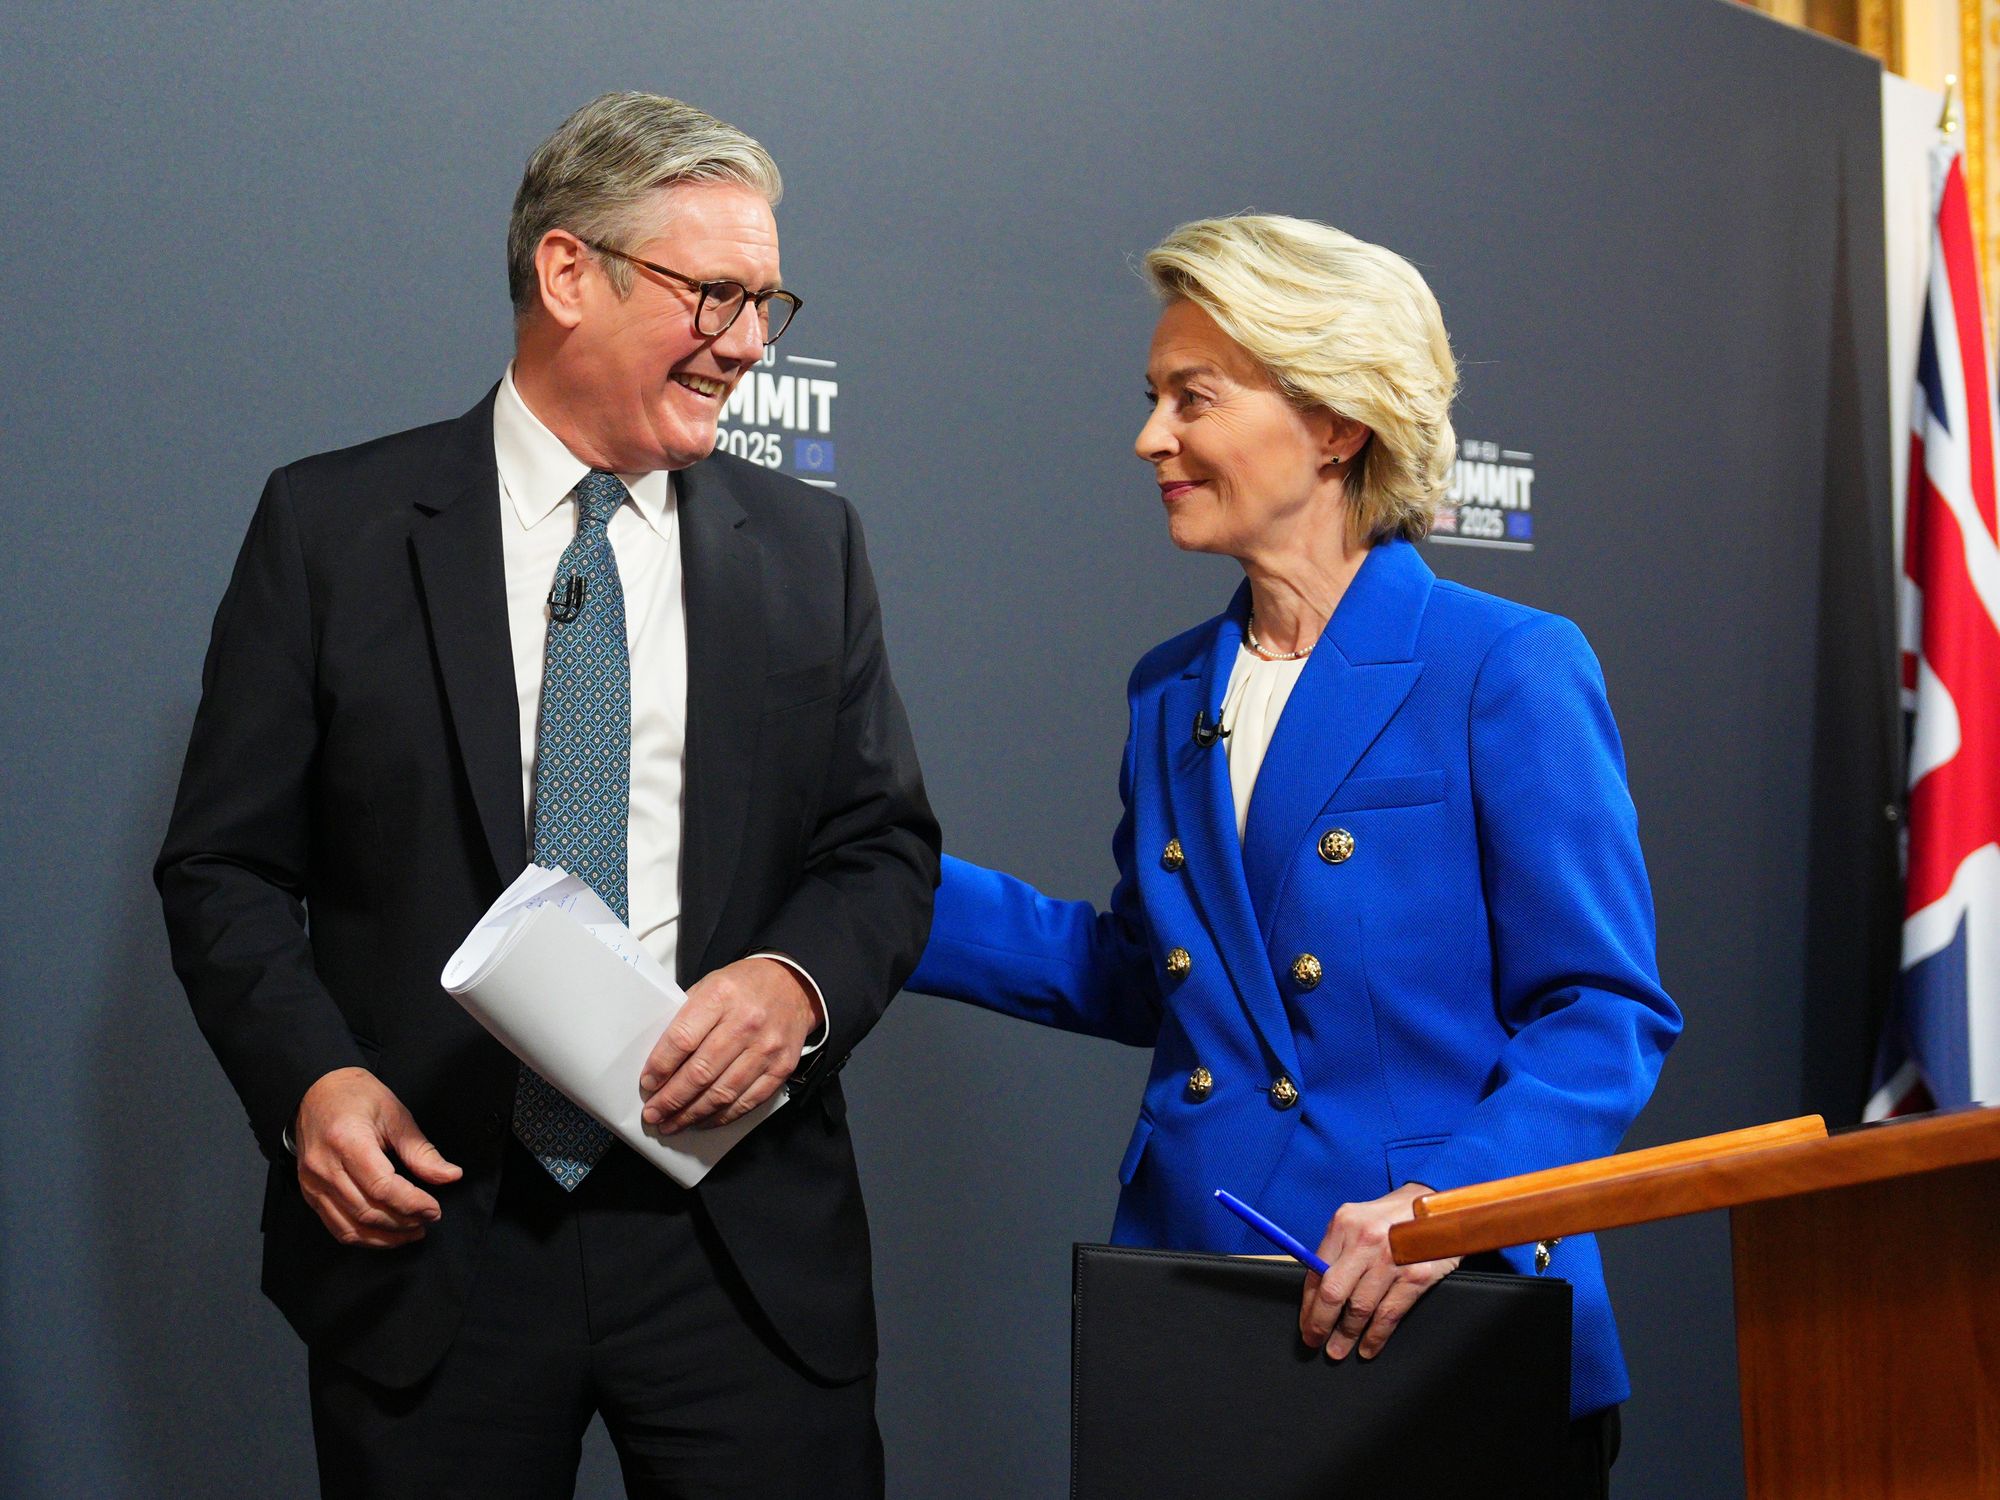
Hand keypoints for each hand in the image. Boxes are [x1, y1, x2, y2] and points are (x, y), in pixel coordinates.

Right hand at [294, 1067, 462, 1247]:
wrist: (317, 1092)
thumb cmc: (358, 1098)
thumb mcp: (396, 1115)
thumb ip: (421, 1151)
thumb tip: (450, 1176)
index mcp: (346, 1140)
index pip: (381, 1187)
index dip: (412, 1203)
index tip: (434, 1209)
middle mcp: (324, 1167)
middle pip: (367, 1211)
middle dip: (404, 1222)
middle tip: (429, 1219)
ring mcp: (313, 1184)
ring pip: (351, 1227)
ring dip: (386, 1237)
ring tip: (413, 1230)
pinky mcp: (310, 1194)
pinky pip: (337, 1227)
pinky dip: (365, 1237)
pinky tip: (387, 1233)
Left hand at [639, 957, 821, 1132]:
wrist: (794, 985)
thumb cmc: (745, 986)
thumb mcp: (710, 985)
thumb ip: (686, 1017)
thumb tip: (659, 1061)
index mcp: (721, 995)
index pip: (683, 1039)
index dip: (660, 1066)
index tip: (647, 1083)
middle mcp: (746, 1022)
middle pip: (700, 1072)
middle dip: (671, 1099)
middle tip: (653, 1113)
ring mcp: (767, 1047)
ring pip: (722, 1092)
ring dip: (692, 1114)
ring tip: (672, 1123)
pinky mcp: (782, 1067)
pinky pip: (747, 1101)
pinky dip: (722, 1116)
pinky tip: (703, 1120)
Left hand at [1299, 1182, 1459, 1360]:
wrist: (1439, 1208)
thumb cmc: (1393, 1217)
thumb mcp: (1359, 1220)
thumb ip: (1339, 1249)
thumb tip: (1317, 1289)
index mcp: (1344, 1224)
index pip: (1316, 1271)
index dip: (1308, 1303)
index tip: (1305, 1322)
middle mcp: (1366, 1240)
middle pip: (1333, 1292)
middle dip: (1320, 1323)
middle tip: (1314, 1341)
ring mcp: (1392, 1259)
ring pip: (1360, 1308)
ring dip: (1346, 1335)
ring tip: (1338, 1349)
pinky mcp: (1416, 1276)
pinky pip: (1389, 1314)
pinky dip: (1376, 1336)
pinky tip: (1368, 1347)